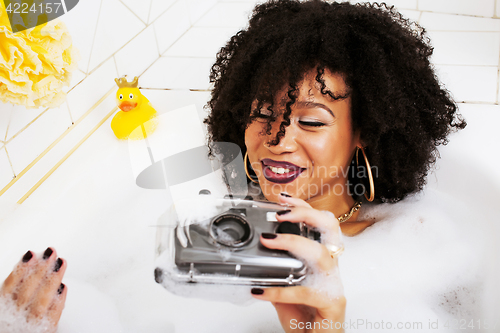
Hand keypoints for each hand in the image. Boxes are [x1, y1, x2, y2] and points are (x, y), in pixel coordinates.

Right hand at [0, 248, 66, 330]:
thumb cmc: (18, 323)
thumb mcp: (11, 308)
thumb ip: (17, 291)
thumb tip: (31, 262)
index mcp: (2, 310)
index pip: (8, 289)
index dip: (19, 270)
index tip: (31, 253)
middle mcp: (11, 321)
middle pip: (25, 293)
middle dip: (39, 271)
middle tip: (51, 252)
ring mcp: (26, 328)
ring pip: (40, 303)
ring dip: (51, 281)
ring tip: (62, 262)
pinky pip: (51, 318)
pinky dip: (58, 302)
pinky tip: (64, 287)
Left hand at [251, 194, 345, 331]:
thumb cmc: (304, 315)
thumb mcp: (284, 289)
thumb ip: (274, 273)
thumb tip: (254, 258)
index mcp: (321, 259)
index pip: (319, 223)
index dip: (303, 206)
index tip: (281, 199)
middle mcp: (331, 267)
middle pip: (330, 227)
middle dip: (305, 213)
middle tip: (280, 213)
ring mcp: (334, 283)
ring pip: (321, 254)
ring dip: (293, 242)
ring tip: (269, 240)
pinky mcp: (332, 303)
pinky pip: (305, 292)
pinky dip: (279, 291)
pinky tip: (261, 291)